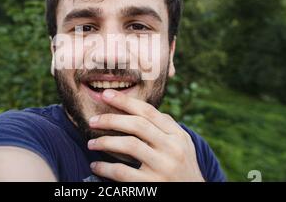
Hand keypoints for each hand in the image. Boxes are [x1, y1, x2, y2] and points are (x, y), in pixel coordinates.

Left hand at [87, 89, 204, 181]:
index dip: (125, 101)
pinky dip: (105, 167)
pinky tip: (96, 166)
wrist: (195, 198)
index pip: (149, 112)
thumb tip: (140, 108)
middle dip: (111, 119)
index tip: (106, 95)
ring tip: (91, 143)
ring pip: (129, 145)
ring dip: (105, 142)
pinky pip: (122, 172)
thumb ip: (165, 127)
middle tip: (92, 120)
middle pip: (137, 125)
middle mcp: (173, 148)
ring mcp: (164, 167)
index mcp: (177, 135)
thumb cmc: (182, 169)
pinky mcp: (153, 186)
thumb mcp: (182, 145)